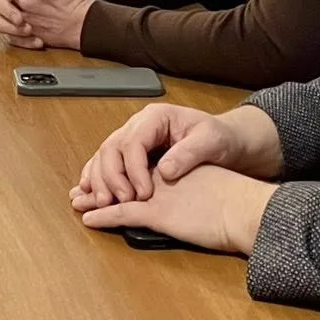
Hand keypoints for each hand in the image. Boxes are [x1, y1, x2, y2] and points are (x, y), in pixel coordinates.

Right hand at [73, 102, 283, 207]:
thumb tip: (164, 170)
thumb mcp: (211, 142)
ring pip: (104, 156)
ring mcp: (133, 138)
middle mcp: (139, 125)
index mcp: (156, 117)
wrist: (227, 141)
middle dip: (111, 176)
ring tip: (102, 202)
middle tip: (119, 201)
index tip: (144, 194)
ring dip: (99, 180)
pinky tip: (92, 194)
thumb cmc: (221, 138)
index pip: (133, 141)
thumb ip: (189, 153)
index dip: (133, 169)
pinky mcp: (131, 154)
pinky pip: (107, 164)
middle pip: (111, 147)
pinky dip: (97, 179)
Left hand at [74, 164, 275, 254]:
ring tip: (76, 202)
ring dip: (94, 199)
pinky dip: (104, 217)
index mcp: (172, 168)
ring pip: (116, 194)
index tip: (103, 177)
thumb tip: (186, 196)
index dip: (117, 171)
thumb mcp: (208, 188)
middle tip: (80, 189)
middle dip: (99, 182)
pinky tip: (89, 220)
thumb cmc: (235, 203)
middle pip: (120, 176)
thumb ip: (191, 188)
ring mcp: (157, 195)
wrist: (246, 209)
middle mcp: (160, 177)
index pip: (136, 166)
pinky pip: (123, 214)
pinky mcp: (157, 213)